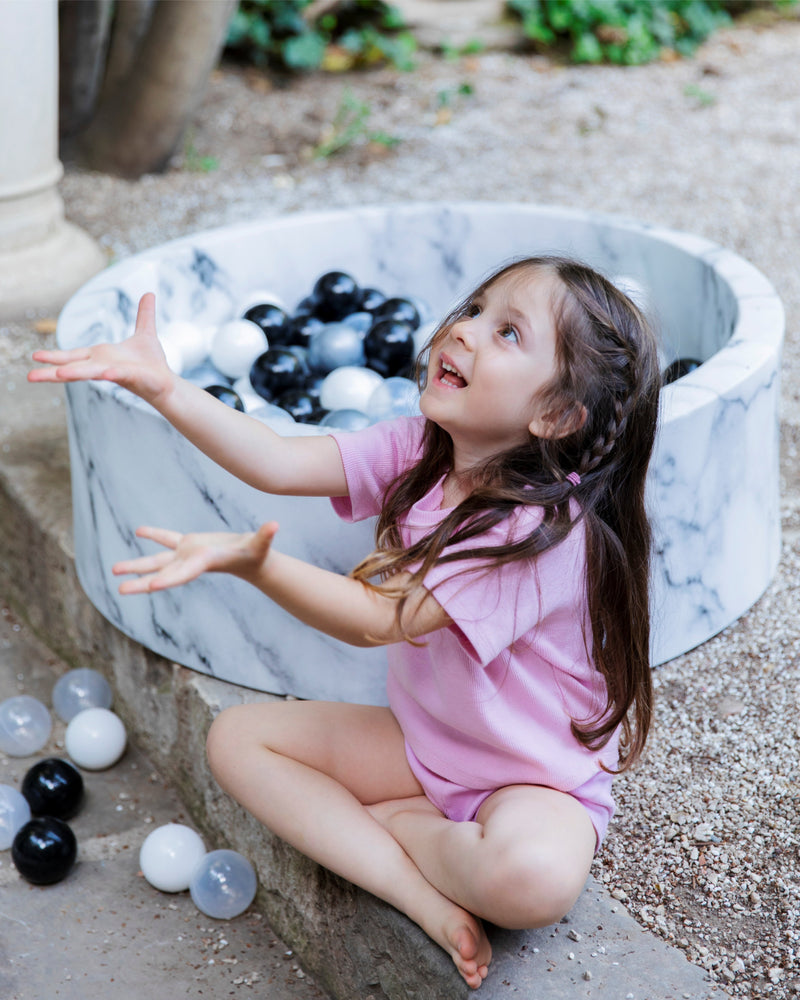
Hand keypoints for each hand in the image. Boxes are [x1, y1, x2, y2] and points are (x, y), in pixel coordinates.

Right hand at [28, 293, 174, 406]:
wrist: (167, 383)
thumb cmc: (152, 363)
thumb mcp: (146, 333)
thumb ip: (144, 315)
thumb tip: (149, 293)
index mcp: (101, 356)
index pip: (73, 355)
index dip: (55, 356)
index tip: (35, 357)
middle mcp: (103, 365)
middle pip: (73, 367)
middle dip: (52, 370)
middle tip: (30, 376)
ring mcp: (116, 372)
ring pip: (91, 373)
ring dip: (75, 373)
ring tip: (58, 374)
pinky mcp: (131, 377)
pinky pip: (119, 374)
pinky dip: (111, 372)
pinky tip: (105, 373)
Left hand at [112, 522, 278, 594]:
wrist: (252, 558)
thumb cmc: (257, 553)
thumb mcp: (261, 545)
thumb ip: (266, 536)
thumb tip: (275, 525)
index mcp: (203, 563)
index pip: (183, 573)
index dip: (169, 578)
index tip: (151, 586)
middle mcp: (190, 562)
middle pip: (162, 573)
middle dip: (141, 581)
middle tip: (120, 590)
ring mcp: (186, 554)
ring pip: (157, 560)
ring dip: (136, 565)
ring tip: (114, 570)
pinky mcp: (188, 544)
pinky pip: (167, 539)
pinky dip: (154, 535)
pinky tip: (139, 532)